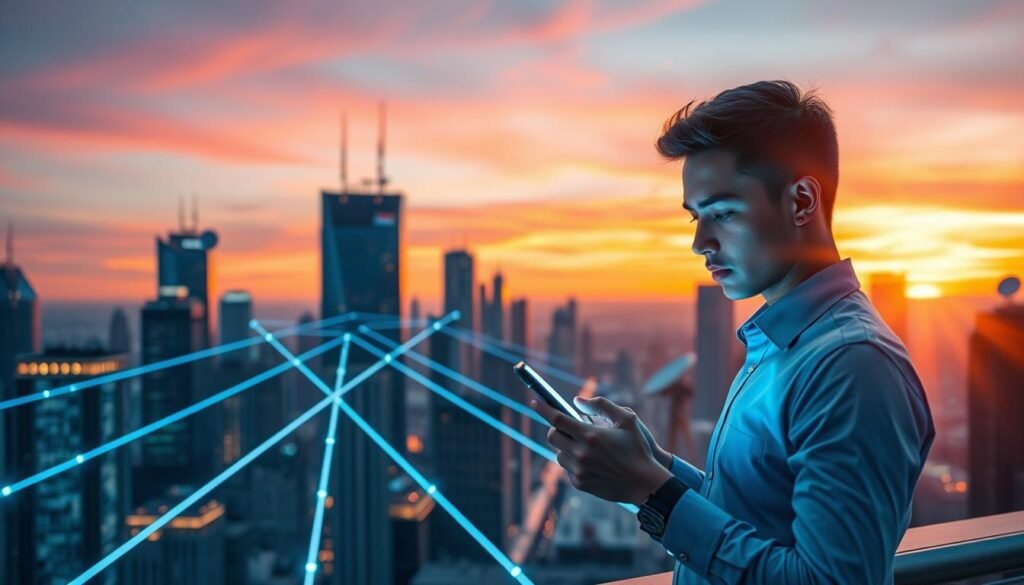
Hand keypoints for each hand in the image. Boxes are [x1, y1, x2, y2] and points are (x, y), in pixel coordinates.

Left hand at [530, 396, 672, 505]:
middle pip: (552, 436)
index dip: (544, 409)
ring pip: (558, 453)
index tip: (534, 402)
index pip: (557, 419)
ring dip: (566, 447)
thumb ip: (601, 405)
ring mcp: (579, 470)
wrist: (644, 484)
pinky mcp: (580, 484)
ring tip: (584, 446)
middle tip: (569, 427)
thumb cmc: (638, 448)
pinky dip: (574, 462)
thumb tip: (576, 401)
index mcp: (590, 435)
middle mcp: (581, 453)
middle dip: (556, 428)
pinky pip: (568, 468)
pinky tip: (591, 462)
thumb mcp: (627, 419)